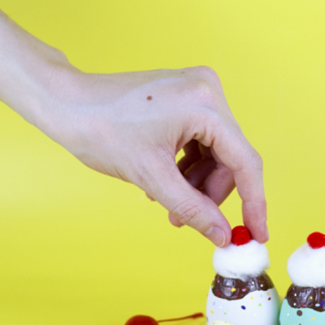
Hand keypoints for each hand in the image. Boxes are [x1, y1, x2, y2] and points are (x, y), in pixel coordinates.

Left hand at [50, 64, 266, 246]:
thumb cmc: (100, 129)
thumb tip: (222, 234)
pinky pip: (202, 140)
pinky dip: (188, 165)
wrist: (67, 102)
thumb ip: (192, 208)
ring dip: (197, 182)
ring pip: (216, 153)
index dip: (253, 203)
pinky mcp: (186, 96)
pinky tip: (165, 180)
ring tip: (167, 203)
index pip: (245, 162)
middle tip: (188, 221)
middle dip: (211, 194)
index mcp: (205, 105)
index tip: (257, 233)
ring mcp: (198, 90)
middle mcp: (208, 91)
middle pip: (231, 159)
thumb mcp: (150, 177)